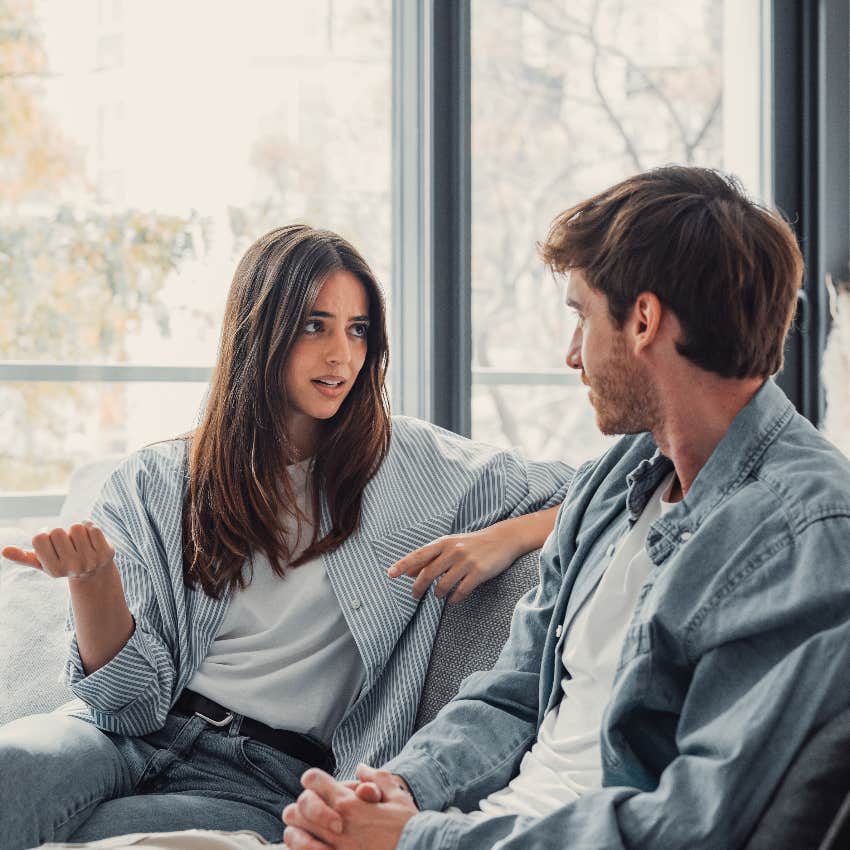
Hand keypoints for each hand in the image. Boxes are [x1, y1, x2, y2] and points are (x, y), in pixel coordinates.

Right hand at [1, 522, 115, 580]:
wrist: (95, 571)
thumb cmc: (63, 563)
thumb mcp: (43, 562)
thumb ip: (24, 557)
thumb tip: (4, 551)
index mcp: (53, 570)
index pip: (39, 538)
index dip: (43, 534)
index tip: (50, 541)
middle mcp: (72, 568)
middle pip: (57, 531)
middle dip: (61, 532)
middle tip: (68, 544)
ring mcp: (91, 561)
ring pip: (75, 527)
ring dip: (77, 530)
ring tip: (79, 542)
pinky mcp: (106, 553)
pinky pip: (92, 527)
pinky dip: (90, 528)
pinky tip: (91, 539)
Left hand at [282, 764, 417, 849]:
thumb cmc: (407, 826)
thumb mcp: (396, 796)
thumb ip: (376, 779)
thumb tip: (362, 769)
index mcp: (350, 803)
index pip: (314, 780)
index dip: (312, 778)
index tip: (315, 782)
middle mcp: (337, 825)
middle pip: (299, 808)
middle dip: (301, 805)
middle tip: (306, 808)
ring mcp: (335, 849)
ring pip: (295, 836)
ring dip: (296, 831)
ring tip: (301, 831)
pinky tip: (309, 847)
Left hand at [388, 526, 520, 603]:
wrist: (502, 539)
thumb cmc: (471, 544)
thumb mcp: (449, 545)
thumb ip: (429, 558)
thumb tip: (407, 572)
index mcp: (443, 543)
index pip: (419, 555)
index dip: (403, 565)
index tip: (390, 574)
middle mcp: (453, 551)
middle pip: (428, 573)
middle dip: (418, 588)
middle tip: (415, 596)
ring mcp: (466, 562)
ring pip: (443, 585)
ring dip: (438, 594)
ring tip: (439, 595)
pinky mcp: (479, 573)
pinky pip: (461, 592)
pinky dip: (454, 599)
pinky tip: (453, 599)